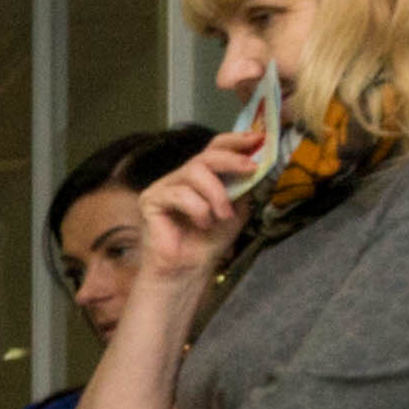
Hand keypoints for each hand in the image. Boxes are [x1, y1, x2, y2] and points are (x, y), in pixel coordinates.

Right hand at [130, 135, 258, 281]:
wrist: (189, 271)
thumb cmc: (209, 243)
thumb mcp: (237, 210)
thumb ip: (244, 187)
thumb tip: (258, 163)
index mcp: (201, 177)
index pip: (214, 149)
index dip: (235, 141)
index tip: (258, 138)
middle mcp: (181, 177)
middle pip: (205, 155)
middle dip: (231, 159)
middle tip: (251, 168)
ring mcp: (164, 187)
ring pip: (194, 173)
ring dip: (216, 194)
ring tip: (223, 216)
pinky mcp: (151, 199)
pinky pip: (180, 194)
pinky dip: (198, 209)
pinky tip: (202, 224)